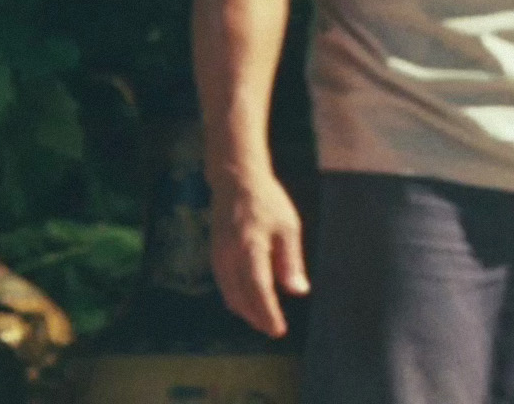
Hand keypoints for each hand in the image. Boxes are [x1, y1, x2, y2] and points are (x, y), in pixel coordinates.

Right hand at [209, 170, 308, 337]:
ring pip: (230, 295)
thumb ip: (291, 261)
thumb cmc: (268, 202)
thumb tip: (298, 292)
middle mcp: (229, 256)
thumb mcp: (288, 227)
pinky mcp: (215, 256)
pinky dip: (237, 299)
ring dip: (246, 312)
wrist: (236, 182)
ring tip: (264, 321)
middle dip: (257, 318)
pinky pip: (225, 286)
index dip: (268, 313)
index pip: (259, 289)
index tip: (279, 330)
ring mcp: (218, 257)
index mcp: (250, 247)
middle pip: (241, 298)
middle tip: (274, 330)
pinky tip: (249, 303)